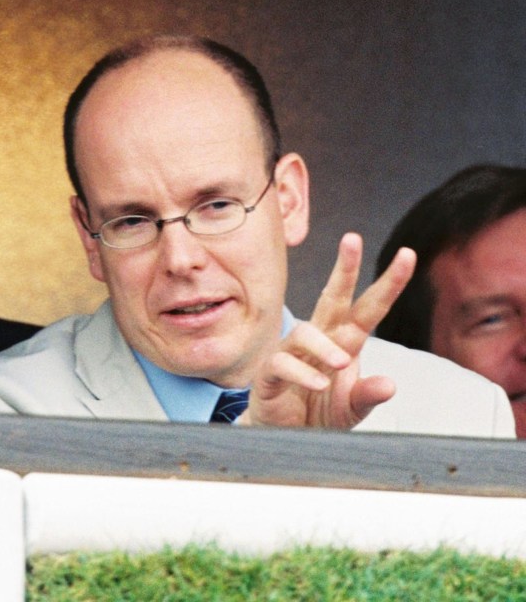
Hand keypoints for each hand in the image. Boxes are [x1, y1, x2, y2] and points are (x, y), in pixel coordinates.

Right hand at [237, 232, 415, 428]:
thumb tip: (390, 384)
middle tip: (353, 239)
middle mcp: (319, 340)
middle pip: (332, 297)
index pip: (368, 307)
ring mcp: (292, 354)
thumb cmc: (317, 413)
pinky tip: (318, 385)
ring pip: (305, 332)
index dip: (388, 283)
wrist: (283, 436)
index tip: (406, 255)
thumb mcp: (352, 408)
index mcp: (344, 341)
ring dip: (325, 345)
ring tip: (341, 361)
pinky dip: (302, 373)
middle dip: (344, 268)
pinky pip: (283, 364)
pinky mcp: (270, 373)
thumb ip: (369, 395)